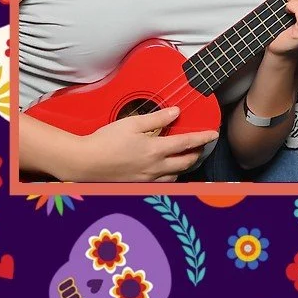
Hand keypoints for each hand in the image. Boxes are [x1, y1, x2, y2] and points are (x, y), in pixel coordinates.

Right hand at [77, 107, 217, 182]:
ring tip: (185, 157)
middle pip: (186, 162)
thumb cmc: (105, 140)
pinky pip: (163, 182)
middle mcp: (155, 167)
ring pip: (176, 175)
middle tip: (200, 146)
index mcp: (155, 149)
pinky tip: (166, 169)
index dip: (203, 138)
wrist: (84, 162)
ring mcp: (148, 178)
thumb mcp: (131, 124)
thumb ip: (156, 119)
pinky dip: (170, 175)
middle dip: (197, 154)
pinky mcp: (139, 185)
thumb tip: (176, 111)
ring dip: (184, 166)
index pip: (187, 143)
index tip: (214, 135)